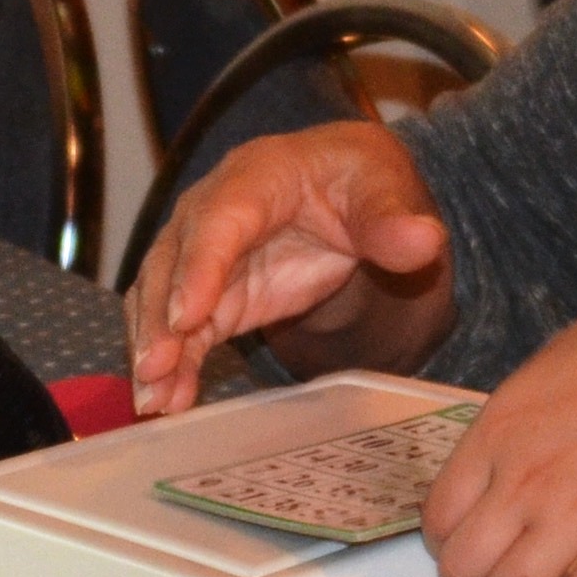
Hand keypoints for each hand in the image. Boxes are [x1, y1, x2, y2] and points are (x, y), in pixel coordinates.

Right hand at [122, 124, 454, 414]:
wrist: (345, 192)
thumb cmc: (357, 180)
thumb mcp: (384, 188)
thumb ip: (395, 218)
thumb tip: (422, 240)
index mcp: (257, 175)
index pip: (221, 218)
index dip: (201, 265)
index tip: (188, 315)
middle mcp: (213, 211)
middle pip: (174, 260)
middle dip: (160, 317)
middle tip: (154, 369)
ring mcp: (204, 255)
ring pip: (162, 297)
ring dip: (154, 347)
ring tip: (153, 400)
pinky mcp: (210, 295)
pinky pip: (179, 329)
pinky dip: (172, 364)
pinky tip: (168, 402)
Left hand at [420, 278, 576, 576]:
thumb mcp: (554, 367)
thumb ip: (526, 419)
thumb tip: (529, 444)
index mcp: (496, 434)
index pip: (438, 516)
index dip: (453, 535)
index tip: (479, 534)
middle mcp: (517, 486)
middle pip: (460, 570)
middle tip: (510, 567)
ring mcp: (567, 523)